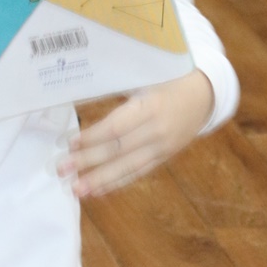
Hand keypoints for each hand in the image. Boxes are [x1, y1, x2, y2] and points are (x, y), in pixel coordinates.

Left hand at [57, 68, 214, 198]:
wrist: (205, 93)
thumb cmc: (167, 77)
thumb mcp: (143, 76)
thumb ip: (115, 88)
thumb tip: (76, 97)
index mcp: (150, 106)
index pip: (116, 127)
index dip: (92, 138)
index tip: (68, 143)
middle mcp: (157, 130)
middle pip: (118, 150)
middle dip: (88, 162)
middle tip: (61, 170)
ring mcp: (163, 147)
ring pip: (128, 167)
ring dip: (100, 180)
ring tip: (77, 190)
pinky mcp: (164, 157)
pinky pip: (139, 172)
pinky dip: (117, 183)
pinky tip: (98, 190)